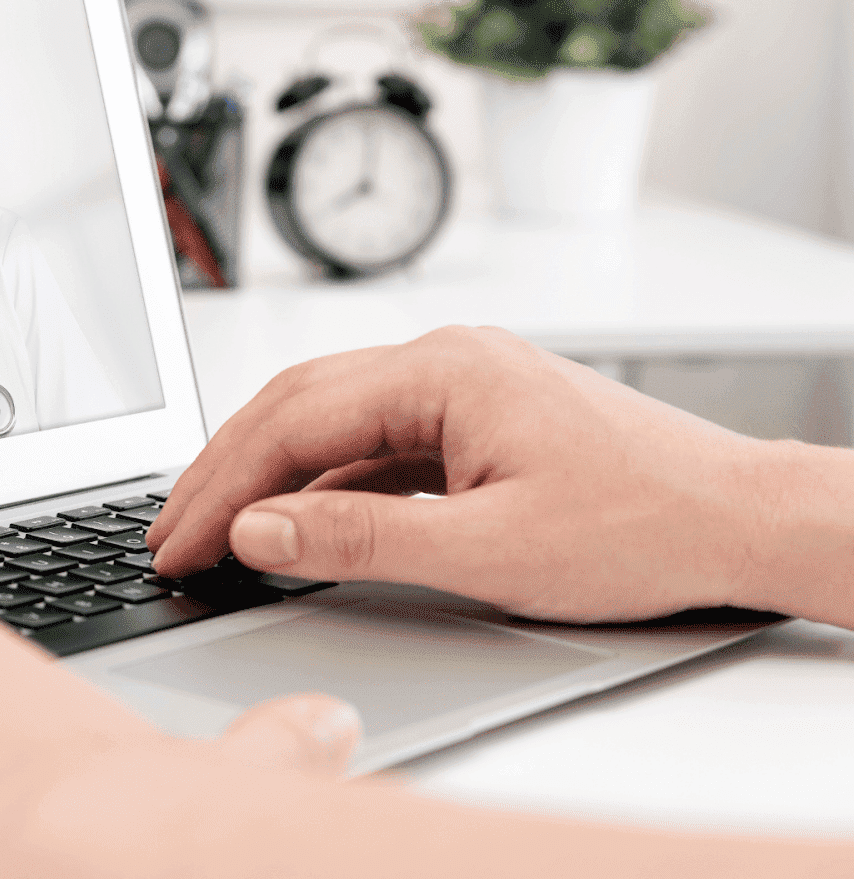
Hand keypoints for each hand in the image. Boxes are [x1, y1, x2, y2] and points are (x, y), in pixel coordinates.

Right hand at [149, 326, 772, 623]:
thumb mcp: (488, 549)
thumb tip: (257, 530)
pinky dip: (321, 485)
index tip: (179, 542)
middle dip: (224, 473)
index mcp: (441, 371)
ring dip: (267, 477)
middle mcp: (442, 361)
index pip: (292, 422)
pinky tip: (294, 524)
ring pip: (328, 423)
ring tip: (214, 530)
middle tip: (170, 535)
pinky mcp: (471, 421)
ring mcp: (457, 388)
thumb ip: (360, 538)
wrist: (738, 520)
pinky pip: (371, 444)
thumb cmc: (641, 525)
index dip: (223, 489)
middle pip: (295, 407)